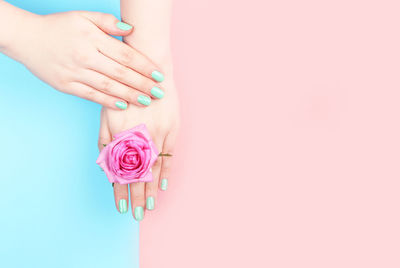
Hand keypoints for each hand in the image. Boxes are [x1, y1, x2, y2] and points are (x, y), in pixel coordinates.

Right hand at [2, 10, 164, 108]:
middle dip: (143, 85)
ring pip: (108, 87)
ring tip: (146, 102)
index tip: (159, 75)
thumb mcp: (83, 16)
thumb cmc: (59, 26)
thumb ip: (108, 22)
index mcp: (92, 38)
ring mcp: (75, 73)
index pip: (125, 55)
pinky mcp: (67, 86)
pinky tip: (123, 105)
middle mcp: (85, 56)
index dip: (145, 66)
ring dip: (130, 95)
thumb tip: (131, 30)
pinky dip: (108, 101)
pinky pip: (91, 95)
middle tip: (159, 93)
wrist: (27, 39)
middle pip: (120, 73)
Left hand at [98, 76, 179, 219]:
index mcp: (122, 136)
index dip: (121, 191)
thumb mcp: (107, 114)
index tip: (121, 207)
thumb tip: (105, 164)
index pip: (120, 172)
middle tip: (138, 215)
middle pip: (138, 175)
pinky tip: (163, 184)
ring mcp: (158, 135)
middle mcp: (140, 138)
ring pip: (154, 169)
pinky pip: (168, 155)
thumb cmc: (124, 93)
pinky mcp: (172, 130)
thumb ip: (105, 140)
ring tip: (151, 206)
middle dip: (137, 196)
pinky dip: (166, 171)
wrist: (149, 72)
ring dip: (151, 189)